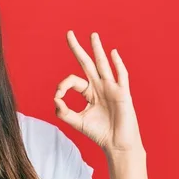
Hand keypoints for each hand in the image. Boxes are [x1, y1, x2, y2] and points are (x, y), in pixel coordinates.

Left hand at [53, 31, 144, 155]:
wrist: (117, 145)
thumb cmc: (99, 133)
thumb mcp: (77, 122)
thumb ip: (63, 112)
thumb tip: (55, 99)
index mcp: (89, 92)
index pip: (73, 80)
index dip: (62, 85)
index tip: (58, 96)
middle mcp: (100, 87)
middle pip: (87, 63)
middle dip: (77, 48)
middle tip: (68, 33)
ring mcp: (112, 88)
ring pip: (103, 64)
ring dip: (97, 49)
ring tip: (92, 35)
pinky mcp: (123, 94)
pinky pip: (121, 76)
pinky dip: (118, 64)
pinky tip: (113, 53)